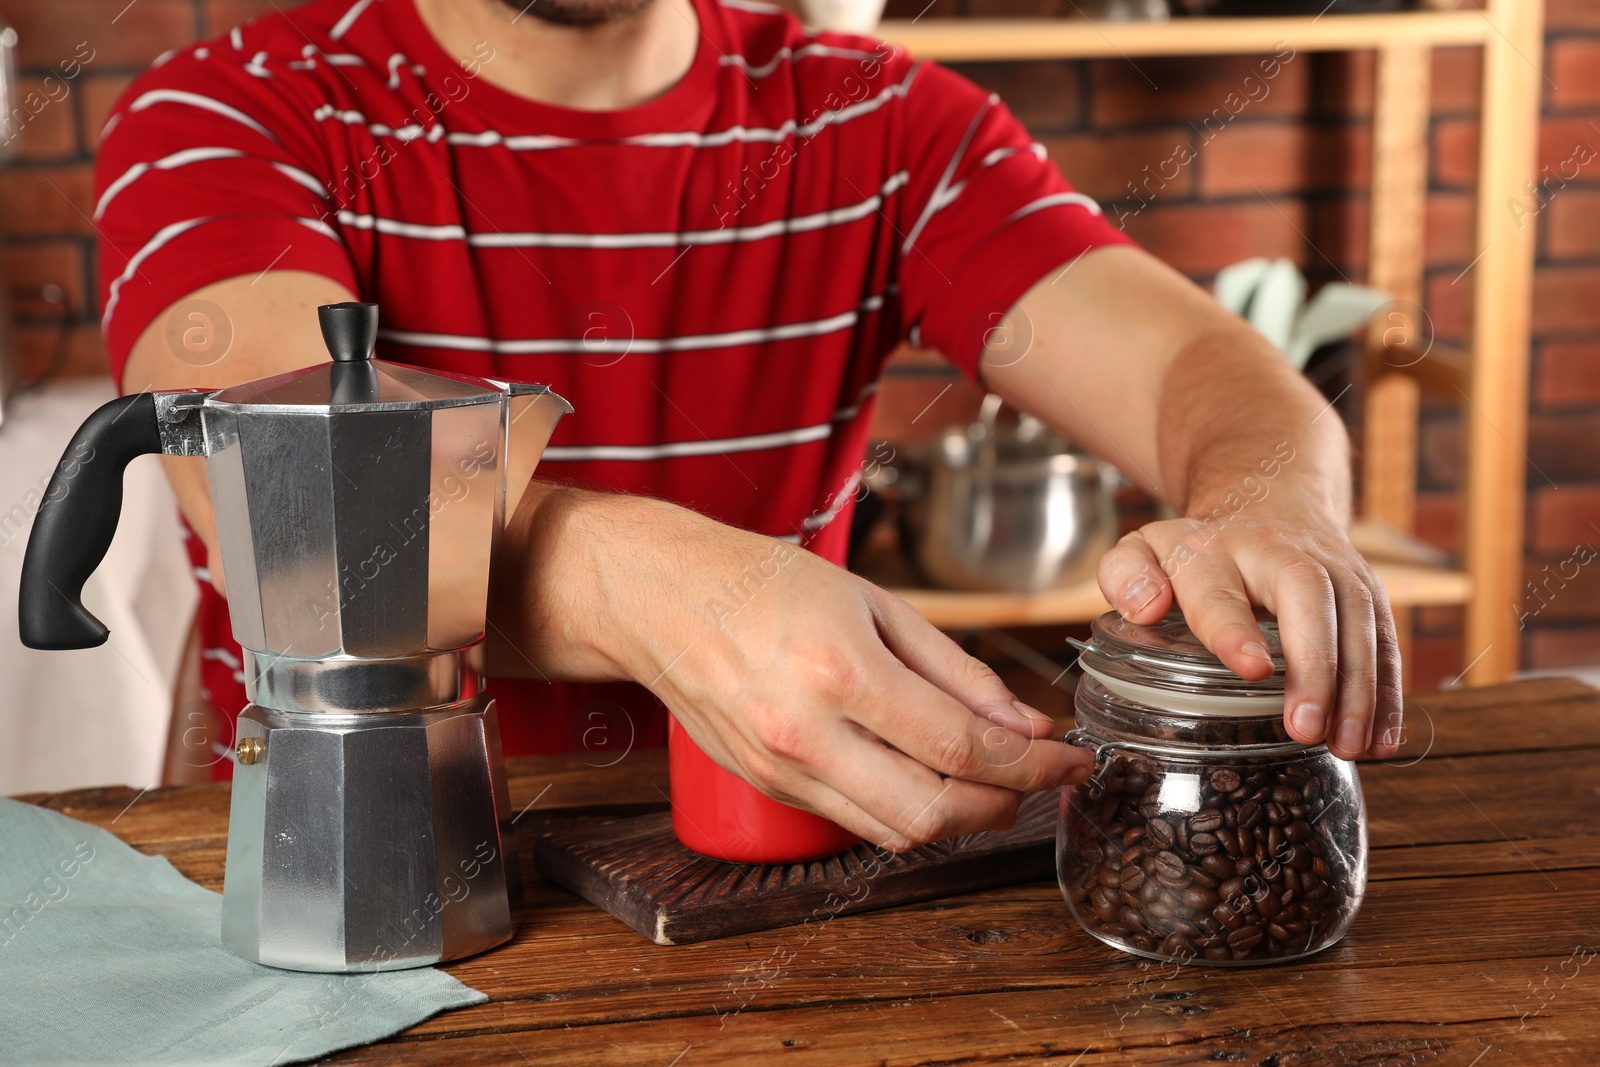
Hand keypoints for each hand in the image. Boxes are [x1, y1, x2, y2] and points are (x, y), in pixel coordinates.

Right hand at [493, 488, 1093, 850]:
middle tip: (1040, 779)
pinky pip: (856, 824)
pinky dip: (907, 814)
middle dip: (1005, 804)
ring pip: (897, 833)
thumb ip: (955, 670)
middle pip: (934, 811)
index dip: (1034, 764)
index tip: (1074, 758)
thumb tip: (1024, 725)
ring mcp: (782, 769)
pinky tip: (931, 782)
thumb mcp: (875, 602)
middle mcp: (807, 732)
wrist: (662, 598)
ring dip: (961, 820)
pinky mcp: (768, 788)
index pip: (964, 745)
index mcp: (841, 669)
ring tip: (993, 784)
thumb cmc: (765, 583)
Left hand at [1095, 511, 1401, 760]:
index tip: (1250, 668)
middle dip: (1314, 665)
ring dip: (1359, 689)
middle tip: (1307, 728)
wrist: (1265, 501)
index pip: (1221, 589)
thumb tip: (1144, 606)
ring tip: (1346, 747)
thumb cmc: (1197, 550)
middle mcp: (1281, 551)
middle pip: (1307, 597)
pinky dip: (1387, 693)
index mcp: (1215, 550)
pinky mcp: (1367, 590)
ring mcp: (1333, 566)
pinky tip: (1379, 741)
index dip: (1235, 629)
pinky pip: (1386, 639)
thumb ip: (1124, 572)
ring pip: (1358, 619)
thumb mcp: (1145, 548)